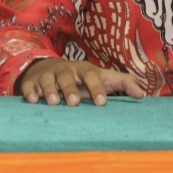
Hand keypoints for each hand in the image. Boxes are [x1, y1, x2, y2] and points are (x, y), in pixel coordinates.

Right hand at [16, 58, 145, 106]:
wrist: (48, 68)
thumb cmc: (81, 78)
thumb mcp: (102, 78)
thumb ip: (123, 84)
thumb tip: (143, 94)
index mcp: (84, 70)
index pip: (92, 75)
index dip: (97, 87)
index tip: (102, 103)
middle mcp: (66, 70)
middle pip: (68, 75)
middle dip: (70, 88)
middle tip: (74, 103)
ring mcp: (48, 75)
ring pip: (48, 80)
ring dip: (50, 90)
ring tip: (52, 102)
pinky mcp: (32, 82)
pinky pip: (29, 86)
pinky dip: (30, 92)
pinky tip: (32, 100)